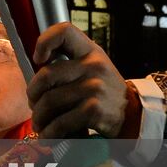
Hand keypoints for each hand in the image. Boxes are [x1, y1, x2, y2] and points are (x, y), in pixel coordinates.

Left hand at [28, 22, 129, 138]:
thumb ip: (70, 63)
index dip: (45, 41)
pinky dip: (50, 132)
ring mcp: (94, 87)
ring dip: (39, 116)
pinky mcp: (93, 110)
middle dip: (33, 93)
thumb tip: (37, 70)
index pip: (65, 31)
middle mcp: (92, 66)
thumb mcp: (93, 67)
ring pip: (50, 101)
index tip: (39, 59)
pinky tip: (48, 135)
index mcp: (90, 51)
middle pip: (47, 74)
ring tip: (39, 123)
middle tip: (33, 104)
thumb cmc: (104, 90)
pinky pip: (61, 122)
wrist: (133, 115)